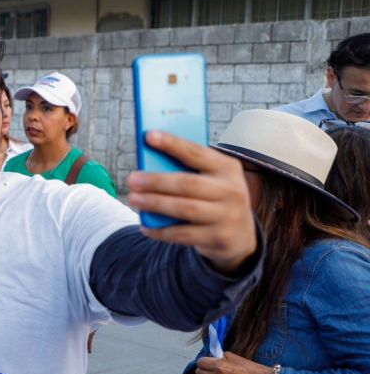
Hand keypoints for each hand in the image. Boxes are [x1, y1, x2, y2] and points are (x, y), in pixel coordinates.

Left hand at [127, 132, 256, 273]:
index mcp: (228, 168)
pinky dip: (161, 230)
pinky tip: (145, 226)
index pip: (197, 152)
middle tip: (132, 179)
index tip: (148, 135)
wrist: (240, 236)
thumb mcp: (212, 180)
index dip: (172, 144)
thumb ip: (188, 170)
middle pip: (188, 183)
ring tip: (133, 199)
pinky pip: (183, 234)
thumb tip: (149, 163)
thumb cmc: (214, 198)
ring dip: (155, 203)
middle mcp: (232, 190)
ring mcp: (227, 216)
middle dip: (156, 181)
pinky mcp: (218, 238)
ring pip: (184, 209)